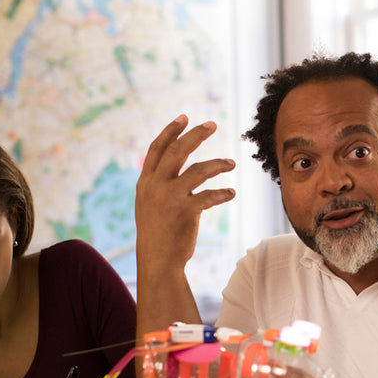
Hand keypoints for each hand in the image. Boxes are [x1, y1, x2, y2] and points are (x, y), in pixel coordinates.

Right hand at [135, 116, 235, 275]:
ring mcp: (170, 197)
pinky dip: (222, 193)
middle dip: (195, 135)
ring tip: (231, 163)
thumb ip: (159, 182)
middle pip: (177, 151)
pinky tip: (231, 194)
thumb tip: (176, 163)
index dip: (171, 131)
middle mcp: (155, 186)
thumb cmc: (157, 232)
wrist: (158, 260)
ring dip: (218, 164)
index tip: (184, 117)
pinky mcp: (186, 211)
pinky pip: (210, 196)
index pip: (157, 149)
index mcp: (146, 182)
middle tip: (212, 124)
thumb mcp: (149, 203)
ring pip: (198, 170)